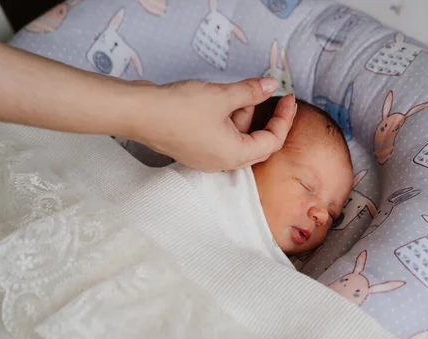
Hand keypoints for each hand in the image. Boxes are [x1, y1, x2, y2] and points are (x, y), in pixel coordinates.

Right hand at [127, 78, 296, 170]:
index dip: (285, 119)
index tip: (289, 98)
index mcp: (234, 155)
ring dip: (246, 116)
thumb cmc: (178, 110)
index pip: (272, 141)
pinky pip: (222, 137)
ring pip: (238, 139)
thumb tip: (271, 86)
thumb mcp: (222, 96)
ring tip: (244, 92)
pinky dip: (229, 120)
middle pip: (258, 144)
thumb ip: (250, 92)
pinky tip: (226, 100)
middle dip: (268, 120)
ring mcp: (207, 157)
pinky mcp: (195, 148)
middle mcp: (222, 162)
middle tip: (276, 98)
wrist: (138, 113)